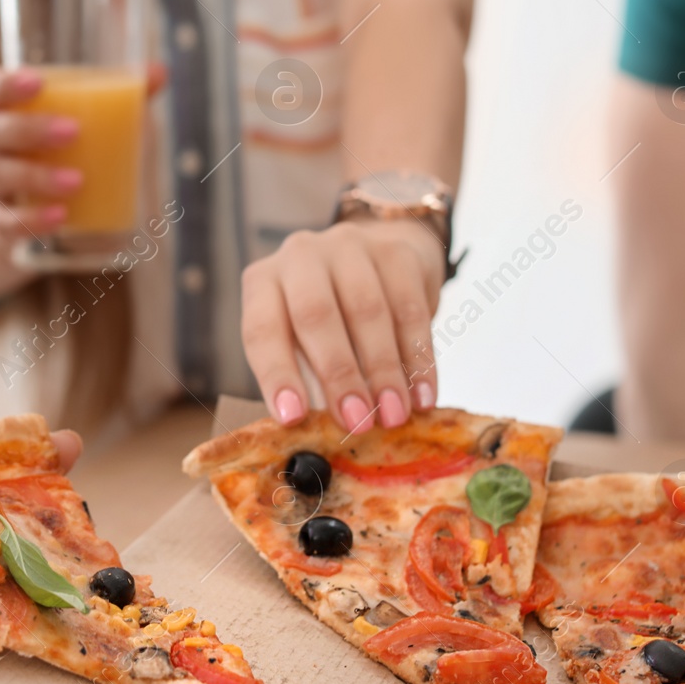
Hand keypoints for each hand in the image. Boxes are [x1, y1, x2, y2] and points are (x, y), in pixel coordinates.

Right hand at [0, 65, 164, 301]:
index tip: (37, 81)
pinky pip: (4, 224)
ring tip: (76, 181)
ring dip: (36, 177)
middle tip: (73, 131)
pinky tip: (60, 217)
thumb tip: (159, 73)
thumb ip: (113, 102)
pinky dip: (31, 220)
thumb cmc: (42, 165)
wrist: (1, 234)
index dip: (2, 84)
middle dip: (30, 128)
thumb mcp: (67, 134)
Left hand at [241, 219, 443, 432]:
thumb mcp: (301, 339)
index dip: (276, 374)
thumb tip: (322, 437)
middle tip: (358, 422)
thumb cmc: (329, 315)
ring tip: (393, 416)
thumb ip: (306, 377)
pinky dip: (419, 360)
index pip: (261, 329)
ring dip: (383, 372)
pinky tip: (423, 396)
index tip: (293, 418)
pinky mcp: (396, 252)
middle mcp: (300, 256)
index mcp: (263, 282)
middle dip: (339, 375)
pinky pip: (411, 310)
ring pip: (368, 312)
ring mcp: (349, 246)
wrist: (377, 255)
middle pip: (316, 316)